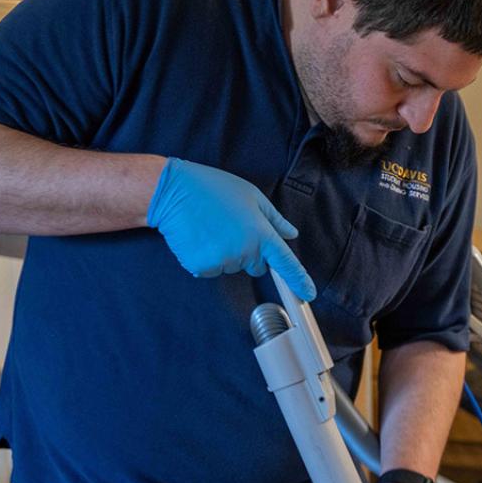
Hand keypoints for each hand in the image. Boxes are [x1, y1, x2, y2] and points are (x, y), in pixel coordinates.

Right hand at [146, 157, 315, 298]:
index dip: (299, 280)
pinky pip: (210, 270)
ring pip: (232, 267)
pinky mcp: (201, 267)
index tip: (308, 294)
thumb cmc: (213, 188)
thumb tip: (291, 234)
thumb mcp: (252, 196)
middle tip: (230, 227)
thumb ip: (274, 219)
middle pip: (256, 266)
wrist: (173, 191)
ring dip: (224, 254)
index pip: (286, 263)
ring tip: (211, 228)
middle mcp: (245, 251)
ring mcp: (222, 261)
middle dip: (248, 252)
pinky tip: (199, 237)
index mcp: (261, 233)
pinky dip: (206, 259)